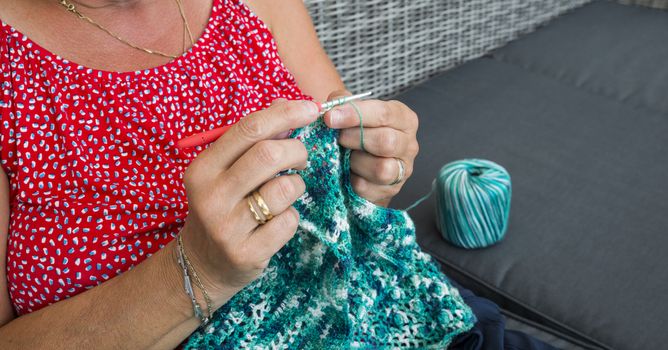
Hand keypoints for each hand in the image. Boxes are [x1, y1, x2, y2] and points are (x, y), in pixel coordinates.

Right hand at [178, 98, 318, 307]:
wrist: (201, 264)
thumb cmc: (222, 206)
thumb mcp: (225, 171)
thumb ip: (252, 138)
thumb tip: (286, 103)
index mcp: (203, 168)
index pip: (248, 129)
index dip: (285, 114)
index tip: (311, 109)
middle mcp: (211, 195)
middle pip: (269, 154)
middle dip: (297, 150)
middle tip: (302, 157)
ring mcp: (227, 227)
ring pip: (285, 188)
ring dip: (296, 185)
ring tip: (287, 192)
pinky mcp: (247, 253)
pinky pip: (289, 221)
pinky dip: (291, 216)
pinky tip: (277, 221)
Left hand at [323, 90, 418, 206]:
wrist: (361, 164)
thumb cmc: (358, 131)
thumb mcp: (352, 111)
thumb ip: (340, 102)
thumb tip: (328, 107)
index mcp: (403, 119)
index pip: (384, 114)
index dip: (355, 114)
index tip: (330, 117)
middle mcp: (409, 144)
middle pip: (386, 142)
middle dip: (355, 139)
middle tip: (339, 138)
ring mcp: (403, 170)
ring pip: (382, 169)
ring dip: (356, 162)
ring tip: (346, 157)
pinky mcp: (390, 190)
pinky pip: (368, 188)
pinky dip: (352, 180)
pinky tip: (348, 172)